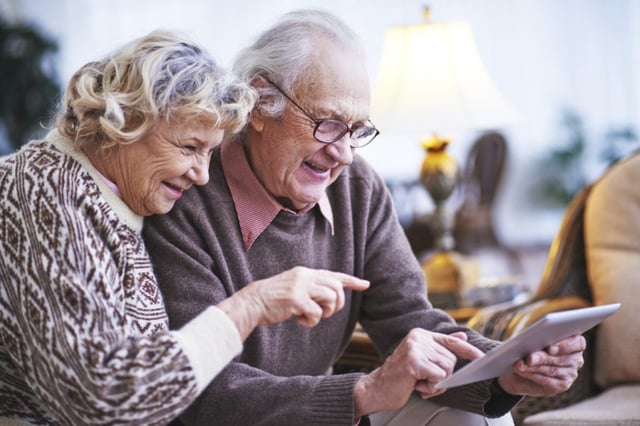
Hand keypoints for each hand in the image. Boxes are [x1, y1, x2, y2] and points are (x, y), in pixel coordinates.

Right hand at [249, 266, 369, 326]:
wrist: (252, 302)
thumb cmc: (272, 299)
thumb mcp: (293, 287)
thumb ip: (310, 288)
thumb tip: (331, 296)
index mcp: (305, 272)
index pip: (333, 274)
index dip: (351, 281)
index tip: (365, 284)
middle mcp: (305, 276)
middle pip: (336, 287)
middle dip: (337, 304)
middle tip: (324, 313)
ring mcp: (301, 287)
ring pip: (331, 298)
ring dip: (326, 312)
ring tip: (311, 317)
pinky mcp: (296, 299)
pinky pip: (316, 313)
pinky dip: (311, 322)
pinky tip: (300, 321)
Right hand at [354, 329, 483, 416]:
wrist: (377, 388)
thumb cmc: (400, 377)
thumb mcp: (422, 360)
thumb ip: (440, 349)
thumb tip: (463, 338)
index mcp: (420, 334)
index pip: (451, 341)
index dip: (468, 350)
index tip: (482, 357)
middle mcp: (418, 337)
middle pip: (451, 359)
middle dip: (443, 375)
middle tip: (425, 381)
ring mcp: (415, 348)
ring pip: (447, 368)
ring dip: (436, 382)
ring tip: (419, 382)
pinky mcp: (414, 361)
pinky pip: (439, 377)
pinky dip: (431, 387)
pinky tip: (417, 385)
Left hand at [497, 334, 585, 395]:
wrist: (519, 366)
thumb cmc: (528, 344)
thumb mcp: (530, 336)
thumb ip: (534, 336)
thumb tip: (532, 345)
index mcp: (574, 341)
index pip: (578, 343)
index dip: (564, 345)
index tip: (550, 348)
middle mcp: (576, 358)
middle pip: (561, 358)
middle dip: (542, 358)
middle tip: (528, 357)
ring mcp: (571, 373)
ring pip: (552, 370)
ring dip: (534, 367)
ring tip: (519, 364)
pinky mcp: (562, 385)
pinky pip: (548, 381)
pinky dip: (532, 375)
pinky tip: (521, 371)